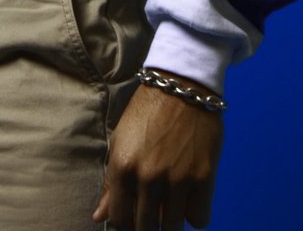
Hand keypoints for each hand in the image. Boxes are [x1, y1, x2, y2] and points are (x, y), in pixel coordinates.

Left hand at [92, 77, 223, 229]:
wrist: (182, 85)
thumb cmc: (148, 110)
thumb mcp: (122, 140)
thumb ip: (112, 182)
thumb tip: (99, 217)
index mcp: (122, 165)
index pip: (119, 218)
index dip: (126, 220)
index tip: (134, 214)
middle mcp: (147, 175)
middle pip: (145, 226)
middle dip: (148, 222)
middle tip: (153, 209)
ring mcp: (177, 178)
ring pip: (172, 227)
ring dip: (170, 221)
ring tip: (171, 204)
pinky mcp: (203, 177)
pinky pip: (199, 219)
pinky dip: (195, 214)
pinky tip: (190, 198)